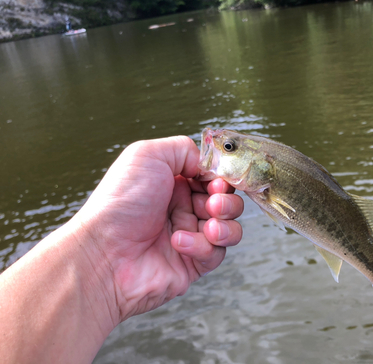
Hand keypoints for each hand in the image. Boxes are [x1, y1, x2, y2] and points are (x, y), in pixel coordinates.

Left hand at [72, 136, 243, 321]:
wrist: (103, 253)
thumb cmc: (120, 202)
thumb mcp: (147, 155)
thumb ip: (184, 149)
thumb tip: (208, 164)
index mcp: (174, 183)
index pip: (214, 177)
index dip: (222, 178)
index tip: (217, 181)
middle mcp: (183, 208)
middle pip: (227, 202)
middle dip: (227, 201)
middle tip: (212, 203)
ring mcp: (189, 236)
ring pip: (229, 228)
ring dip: (225, 225)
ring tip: (208, 226)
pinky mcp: (192, 263)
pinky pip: (216, 254)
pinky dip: (202, 246)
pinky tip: (177, 242)